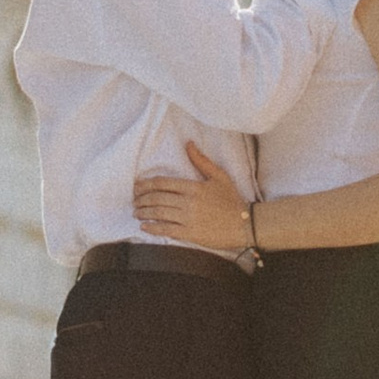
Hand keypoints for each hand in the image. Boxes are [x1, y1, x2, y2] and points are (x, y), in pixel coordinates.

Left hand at [132, 140, 250, 255]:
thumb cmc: (232, 200)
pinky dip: (153, 228)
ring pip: (159, 213)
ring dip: (144, 212)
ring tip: (137, 212)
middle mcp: (188, 202)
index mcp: (193, 187)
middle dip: (142, 199)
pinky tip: (145, 227)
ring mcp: (188, 219)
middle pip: (158, 198)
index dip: (146, 184)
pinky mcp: (190, 234)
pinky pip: (166, 230)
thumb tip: (188, 144)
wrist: (244, 224)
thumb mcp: (219, 176)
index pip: (163, 183)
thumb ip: (201, 161)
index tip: (137, 187)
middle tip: (134, 200)